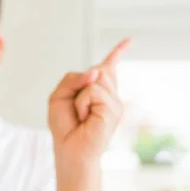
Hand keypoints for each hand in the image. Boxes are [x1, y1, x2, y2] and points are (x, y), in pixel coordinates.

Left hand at [48, 38, 131, 161]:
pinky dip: (82, 103)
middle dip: (77, 86)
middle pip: (95, 70)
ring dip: (78, 98)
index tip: (129, 40)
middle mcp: (110, 95)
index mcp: (99, 92)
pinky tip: (85, 118)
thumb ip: (73, 79)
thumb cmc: (65, 126)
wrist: (70, 150)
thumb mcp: (60, 96)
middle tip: (77, 111)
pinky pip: (93, 91)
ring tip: (81, 116)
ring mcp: (115, 102)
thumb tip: (95, 71)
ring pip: (94, 79)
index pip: (109, 68)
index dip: (118, 52)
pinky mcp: (114, 108)